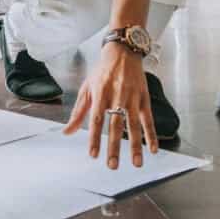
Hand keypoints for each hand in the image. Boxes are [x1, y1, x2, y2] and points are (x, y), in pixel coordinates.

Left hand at [63, 42, 158, 168]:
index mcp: (100, 94)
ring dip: (135, 146)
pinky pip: (148, 119)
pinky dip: (151, 134)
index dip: (95, 138)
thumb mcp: (87, 88)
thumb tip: (66, 132)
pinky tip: (153, 149)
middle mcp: (116, 96)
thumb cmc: (102, 72)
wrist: (123, 53)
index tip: (93, 155)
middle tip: (113, 165)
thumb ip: (78, 112)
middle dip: (114, 147)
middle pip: (115, 125)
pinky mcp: (144, 98)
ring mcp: (132, 98)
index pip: (96, 119)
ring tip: (136, 163)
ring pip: (134, 125)